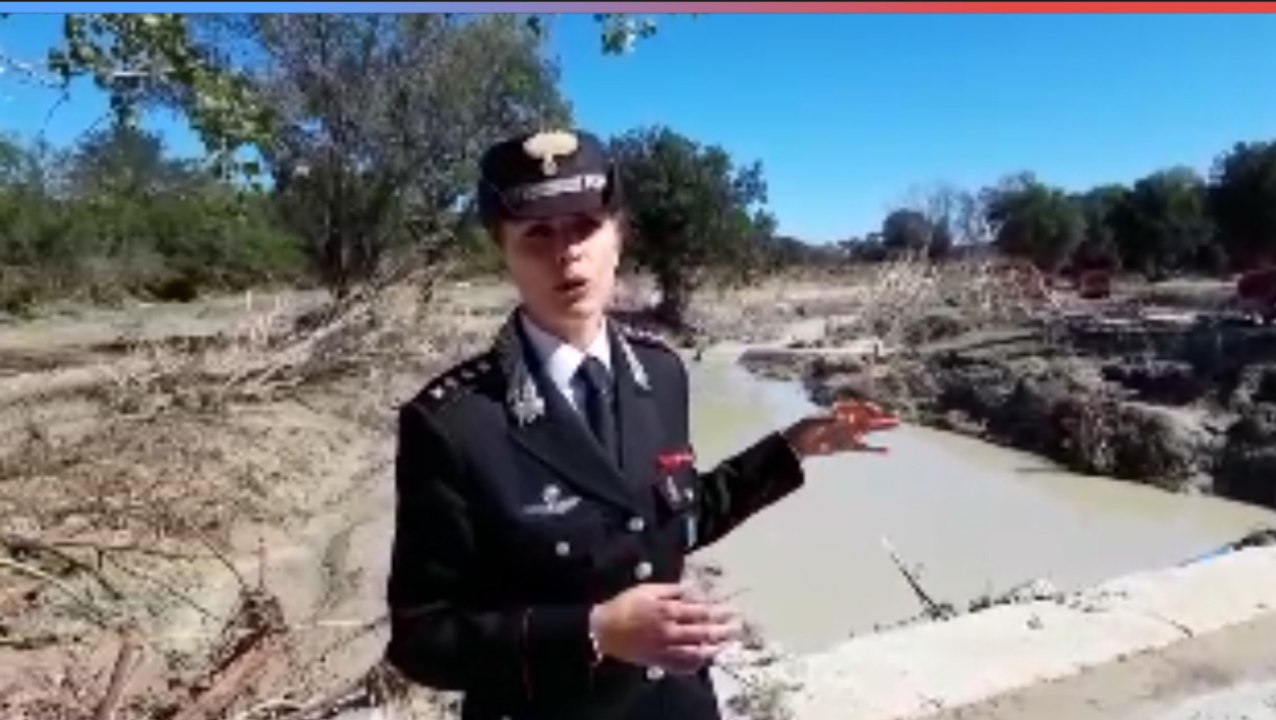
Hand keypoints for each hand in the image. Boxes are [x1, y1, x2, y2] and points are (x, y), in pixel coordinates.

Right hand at [589, 583, 741, 673]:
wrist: (603, 630)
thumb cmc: (625, 605)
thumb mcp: (647, 589)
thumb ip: (672, 590)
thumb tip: (692, 590)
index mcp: (667, 610)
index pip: (699, 612)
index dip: (716, 611)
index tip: (730, 610)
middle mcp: (669, 631)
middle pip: (701, 632)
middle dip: (721, 630)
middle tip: (736, 628)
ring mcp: (665, 649)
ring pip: (694, 651)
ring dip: (712, 648)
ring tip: (726, 645)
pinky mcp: (658, 661)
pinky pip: (680, 665)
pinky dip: (694, 664)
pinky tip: (703, 661)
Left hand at [782, 399, 899, 457]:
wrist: (795, 445)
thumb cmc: (804, 429)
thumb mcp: (815, 422)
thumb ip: (830, 420)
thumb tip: (844, 417)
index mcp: (838, 412)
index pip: (857, 408)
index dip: (867, 410)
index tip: (877, 411)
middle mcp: (844, 421)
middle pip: (865, 418)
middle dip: (880, 417)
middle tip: (896, 418)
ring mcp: (846, 434)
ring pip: (867, 430)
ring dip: (881, 428)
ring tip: (896, 425)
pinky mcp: (845, 447)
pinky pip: (862, 448)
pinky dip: (874, 450)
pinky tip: (887, 451)